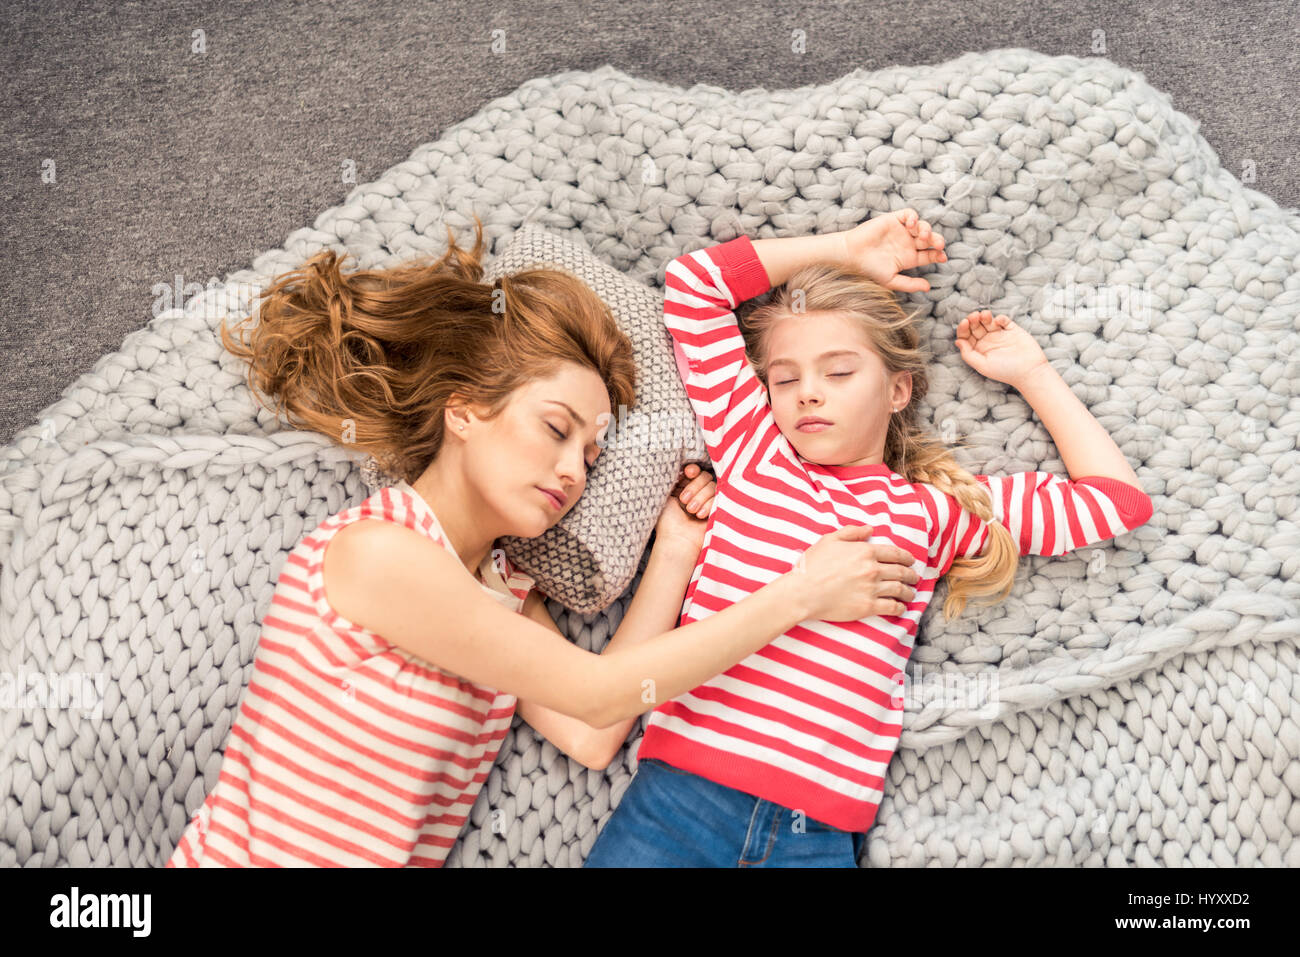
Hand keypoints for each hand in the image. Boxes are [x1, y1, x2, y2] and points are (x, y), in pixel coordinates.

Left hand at [654, 463, 716, 557]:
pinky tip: (700, 516)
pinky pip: (720, 498)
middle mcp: (697, 494)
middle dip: (694, 486)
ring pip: (712, 486)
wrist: (678, 541)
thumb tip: (685, 466)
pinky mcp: (719, 510)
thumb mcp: (666, 496)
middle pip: (705, 476)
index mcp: (684, 488)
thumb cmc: (668, 522)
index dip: (693, 470)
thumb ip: (674, 479)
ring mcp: (709, 502)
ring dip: (700, 497)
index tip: (687, 473)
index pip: (694, 472)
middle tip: (684, 500)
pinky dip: (708, 505)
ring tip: (691, 511)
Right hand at [789, 524, 921, 621]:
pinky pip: (891, 607)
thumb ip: (852, 532)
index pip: (895, 553)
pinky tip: (902, 608)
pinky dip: (900, 607)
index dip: (907, 557)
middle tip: (914, 578)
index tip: (911, 561)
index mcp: (865, 551)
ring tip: (910, 594)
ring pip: (899, 589)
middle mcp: (872, 569)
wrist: (803, 592)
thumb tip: (870, 529)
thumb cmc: (813, 565)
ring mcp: (871, 588)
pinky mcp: (867, 607)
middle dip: (911, 575)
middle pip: (901, 571)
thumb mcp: (829, 540)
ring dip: (908, 592)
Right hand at [838, 207, 947, 292]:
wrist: (852, 255)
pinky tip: (911, 225)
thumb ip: (909, 284)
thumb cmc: (869, 269)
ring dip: (927, 229)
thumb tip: (928, 288)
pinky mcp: (893, 220)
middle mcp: (907, 243)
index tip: (942, 257)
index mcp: (908, 257)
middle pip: (929, 239)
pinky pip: (909, 214)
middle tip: (938, 245)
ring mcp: (901, 231)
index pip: (929, 254)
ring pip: (922, 226)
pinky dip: (914, 217)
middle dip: (937, 240)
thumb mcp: (891, 280)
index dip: (938, 254)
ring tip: (922, 236)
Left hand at [955, 309, 1049, 387]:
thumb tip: (957, 341)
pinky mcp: (1012, 330)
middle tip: (974, 316)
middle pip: (975, 327)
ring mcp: (1000, 335)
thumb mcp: (982, 365)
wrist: (1030, 371)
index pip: (966, 336)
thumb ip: (968, 354)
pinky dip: (1000, 318)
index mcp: (978, 350)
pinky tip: (998, 321)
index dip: (963, 328)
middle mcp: (987, 341)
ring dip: (984, 316)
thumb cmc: (1005, 371)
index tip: (965, 322)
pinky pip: (1004, 320)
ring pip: (988, 322)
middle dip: (973, 320)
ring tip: (984, 315)